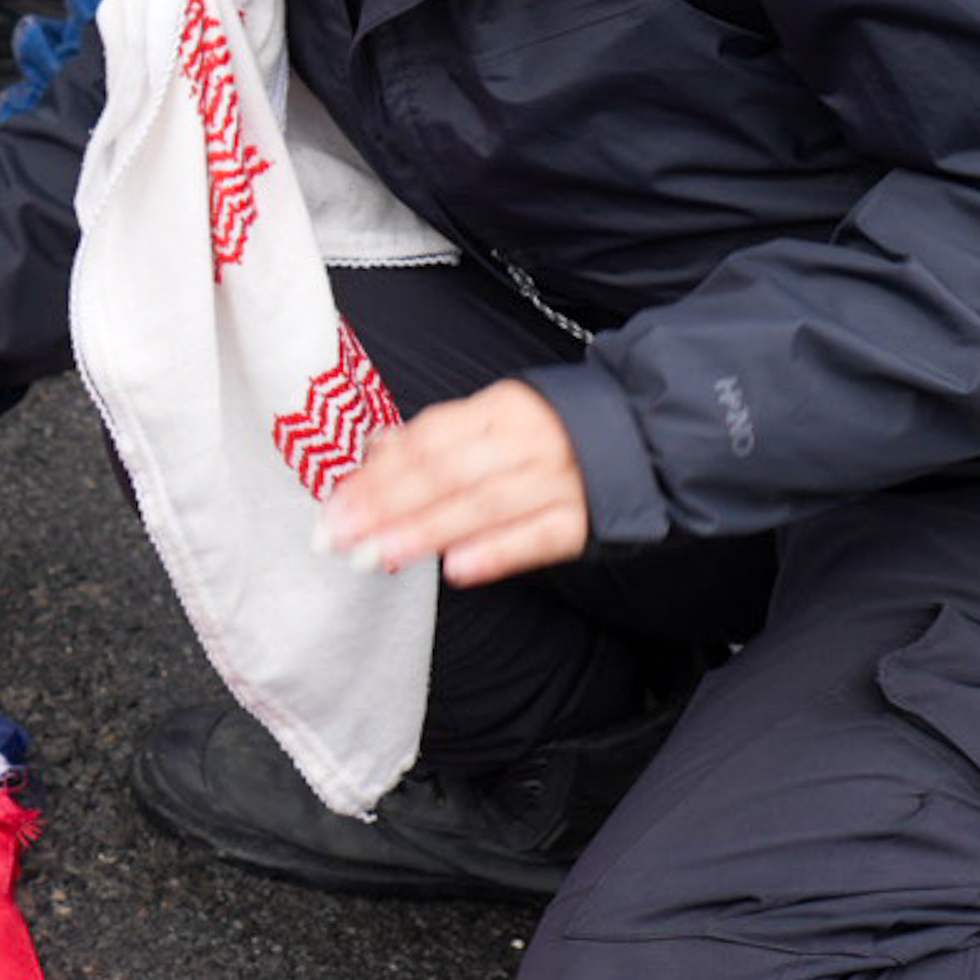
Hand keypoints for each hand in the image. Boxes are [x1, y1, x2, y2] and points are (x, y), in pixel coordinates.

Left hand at [314, 379, 587, 587]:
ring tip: (382, 553)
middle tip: (342, 536)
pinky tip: (457, 570)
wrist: (645, 437)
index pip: (430, 440)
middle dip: (389, 505)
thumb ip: (435, 438)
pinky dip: (498, 552)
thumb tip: (372, 451)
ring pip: (486, 504)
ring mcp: (561, 480)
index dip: (379, 473)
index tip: (334, 504)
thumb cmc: (548, 434)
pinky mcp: (586, 520)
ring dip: (428, 530)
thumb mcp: (493, 421)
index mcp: (501, 409)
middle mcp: (529, 440)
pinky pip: (539, 537)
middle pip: (449, 472)